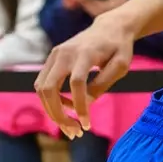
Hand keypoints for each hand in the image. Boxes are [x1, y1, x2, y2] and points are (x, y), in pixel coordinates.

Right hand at [36, 13, 134, 137]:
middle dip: (58, 114)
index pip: (76, 83)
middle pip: (49, 88)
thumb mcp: (121, 66)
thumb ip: (102, 84)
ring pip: (41, 88)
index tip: (86, 125)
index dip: (79, 106)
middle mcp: (64, 53)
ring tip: (71, 127)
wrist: (109, 27)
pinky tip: (68, 109)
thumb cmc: (119, 48)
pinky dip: (52, 100)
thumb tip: (85, 103)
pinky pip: (43, 84)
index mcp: (85, 53)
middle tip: (75, 133)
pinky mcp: (51, 59)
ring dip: (52, 111)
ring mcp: (54, 55)